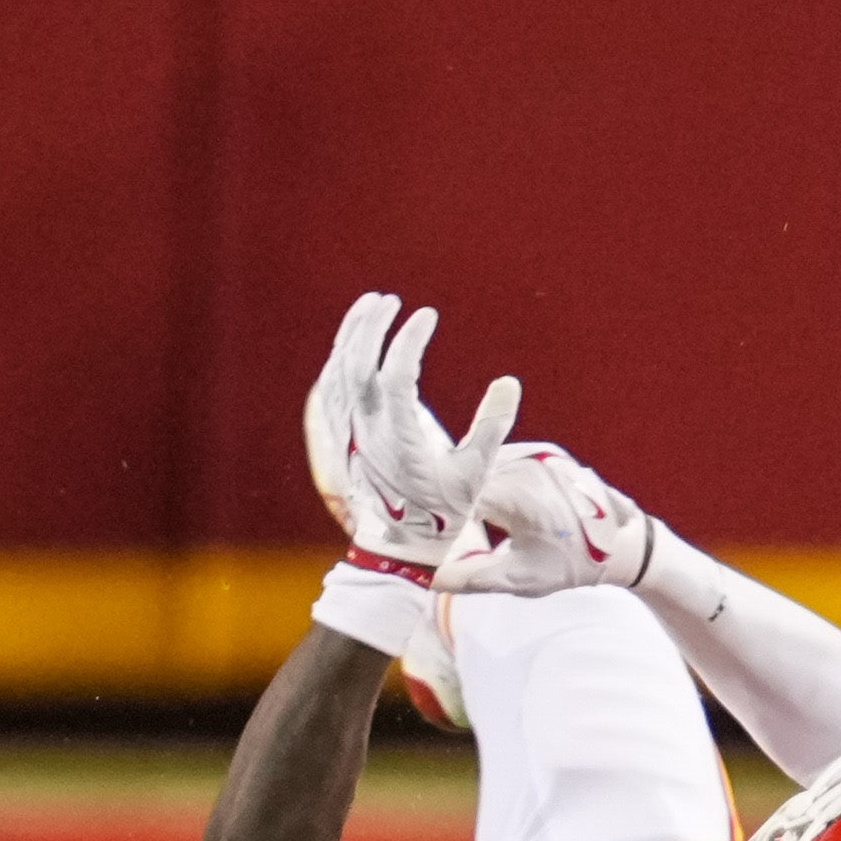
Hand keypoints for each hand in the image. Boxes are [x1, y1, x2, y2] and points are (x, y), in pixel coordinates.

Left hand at [304, 293, 518, 573]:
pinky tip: (353, 337)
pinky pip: (331, 387)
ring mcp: (351, 433)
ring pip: (340, 372)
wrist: (401, 541)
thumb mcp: (477, 472)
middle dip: (371, 327)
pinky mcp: (344, 435)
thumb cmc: (444, 509)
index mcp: (401, 439)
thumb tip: (509, 382)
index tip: (427, 315)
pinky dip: (339, 356)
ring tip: (372, 303)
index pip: (396, 378)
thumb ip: (492, 427)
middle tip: (391, 299)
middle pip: (357, 367)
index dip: (408, 342)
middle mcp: (368, 432)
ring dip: (353, 334)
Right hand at [436, 444, 656, 597]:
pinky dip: (486, 477)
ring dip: (465, 485)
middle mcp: (527, 463)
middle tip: (423, 523)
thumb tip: (429, 576)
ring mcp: (537, 453)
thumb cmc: (576, 563)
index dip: (433, 510)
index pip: (458, 492)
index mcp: (518, 492)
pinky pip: (502, 459)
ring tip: (448, 515)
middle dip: (446, 497)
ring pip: (483, 464)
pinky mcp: (544, 452)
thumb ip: (473, 577)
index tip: (414, 527)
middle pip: (467, 474)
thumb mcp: (522, 578)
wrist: (626, 543)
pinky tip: (476, 501)